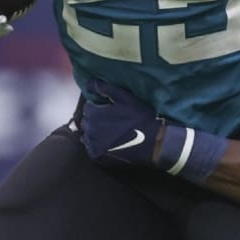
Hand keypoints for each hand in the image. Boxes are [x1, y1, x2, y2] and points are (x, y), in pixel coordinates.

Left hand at [79, 80, 226, 180]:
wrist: (153, 142)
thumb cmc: (141, 117)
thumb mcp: (127, 98)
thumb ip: (107, 89)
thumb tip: (90, 83)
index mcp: (95, 114)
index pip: (88, 107)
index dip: (99, 106)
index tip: (110, 109)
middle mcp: (90, 130)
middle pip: (86, 121)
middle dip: (95, 119)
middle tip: (111, 120)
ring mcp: (93, 145)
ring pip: (87, 135)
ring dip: (94, 132)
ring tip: (110, 131)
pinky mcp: (97, 156)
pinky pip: (90, 148)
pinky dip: (96, 145)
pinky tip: (109, 142)